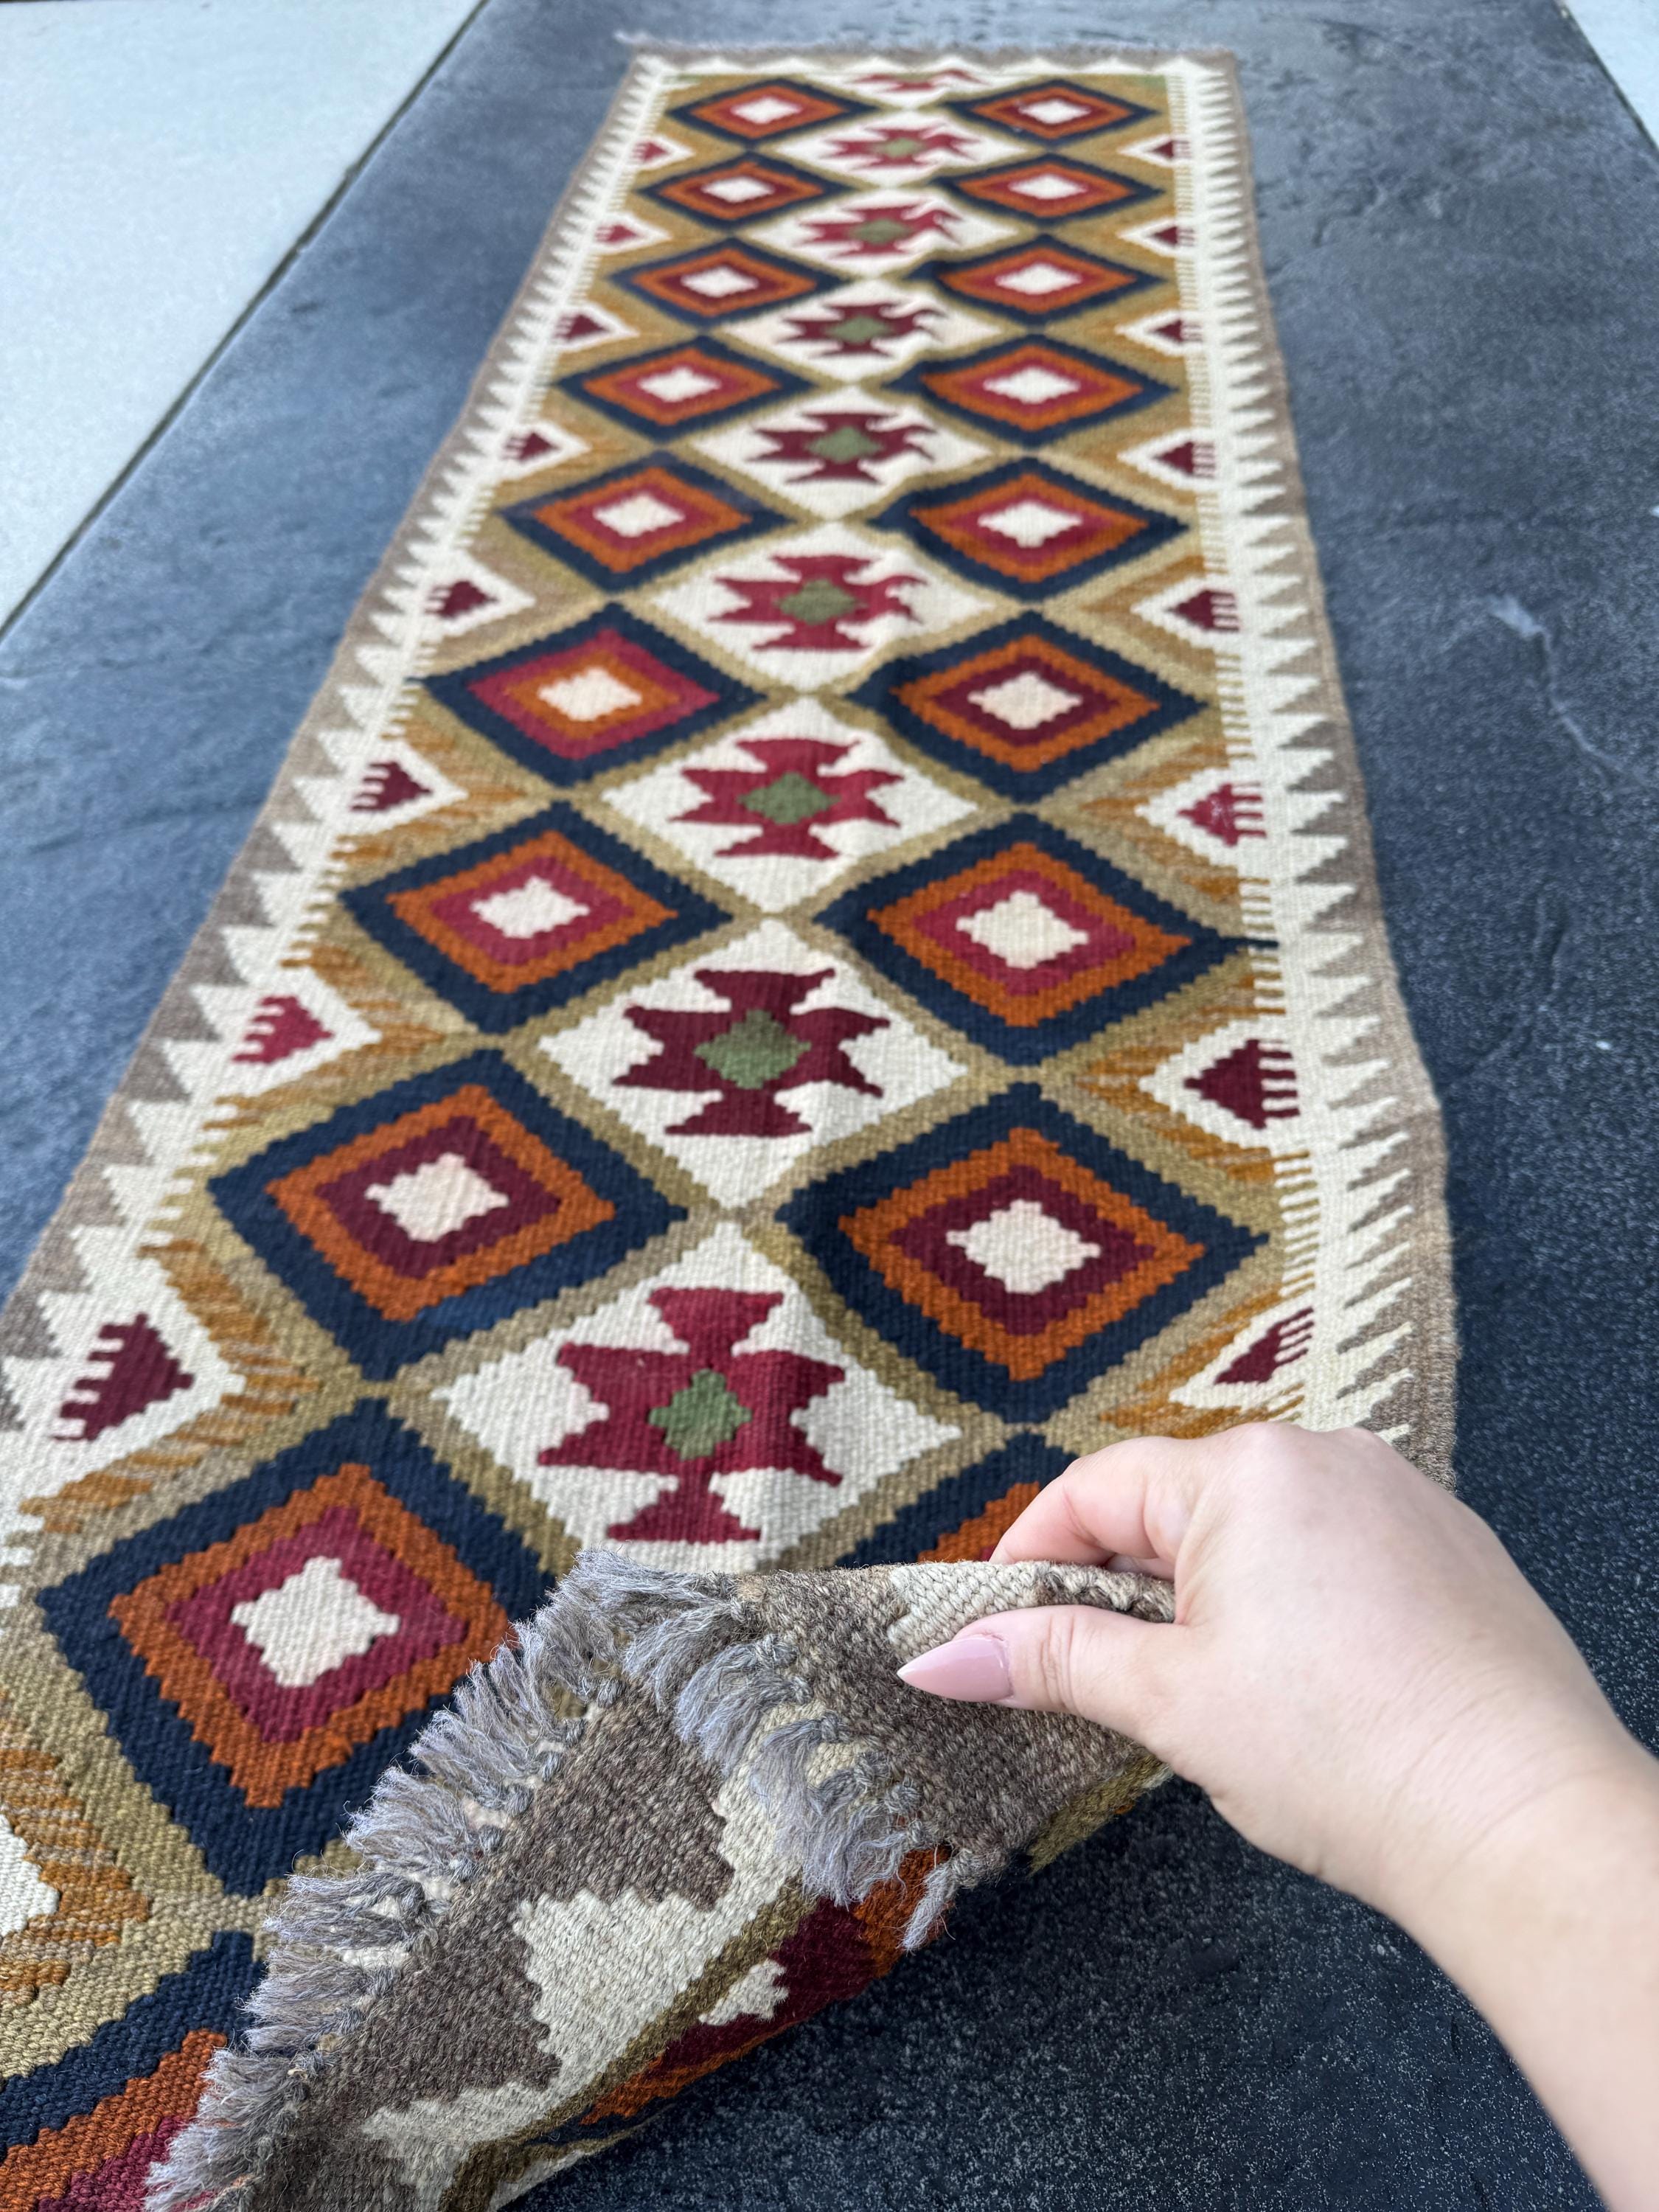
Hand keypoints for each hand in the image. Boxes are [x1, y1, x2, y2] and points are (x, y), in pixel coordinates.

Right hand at [897, 1424, 1639, 1930]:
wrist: (1523, 1821)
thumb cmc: (1352, 1755)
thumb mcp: (1171, 1702)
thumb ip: (1050, 1659)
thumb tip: (936, 1655)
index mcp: (1250, 1471)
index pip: (1099, 1491)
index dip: (1034, 1559)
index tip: (999, 1625)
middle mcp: (1329, 1456)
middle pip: (1179, 1506)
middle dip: (1128, 1587)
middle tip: (1107, 1678)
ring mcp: (1401, 1497)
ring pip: (1258, 1533)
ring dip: (1212, 1598)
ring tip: (1215, 1695)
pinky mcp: (1451, 1548)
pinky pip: (1335, 1553)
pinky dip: (1295, 1606)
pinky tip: (1308, 1690)